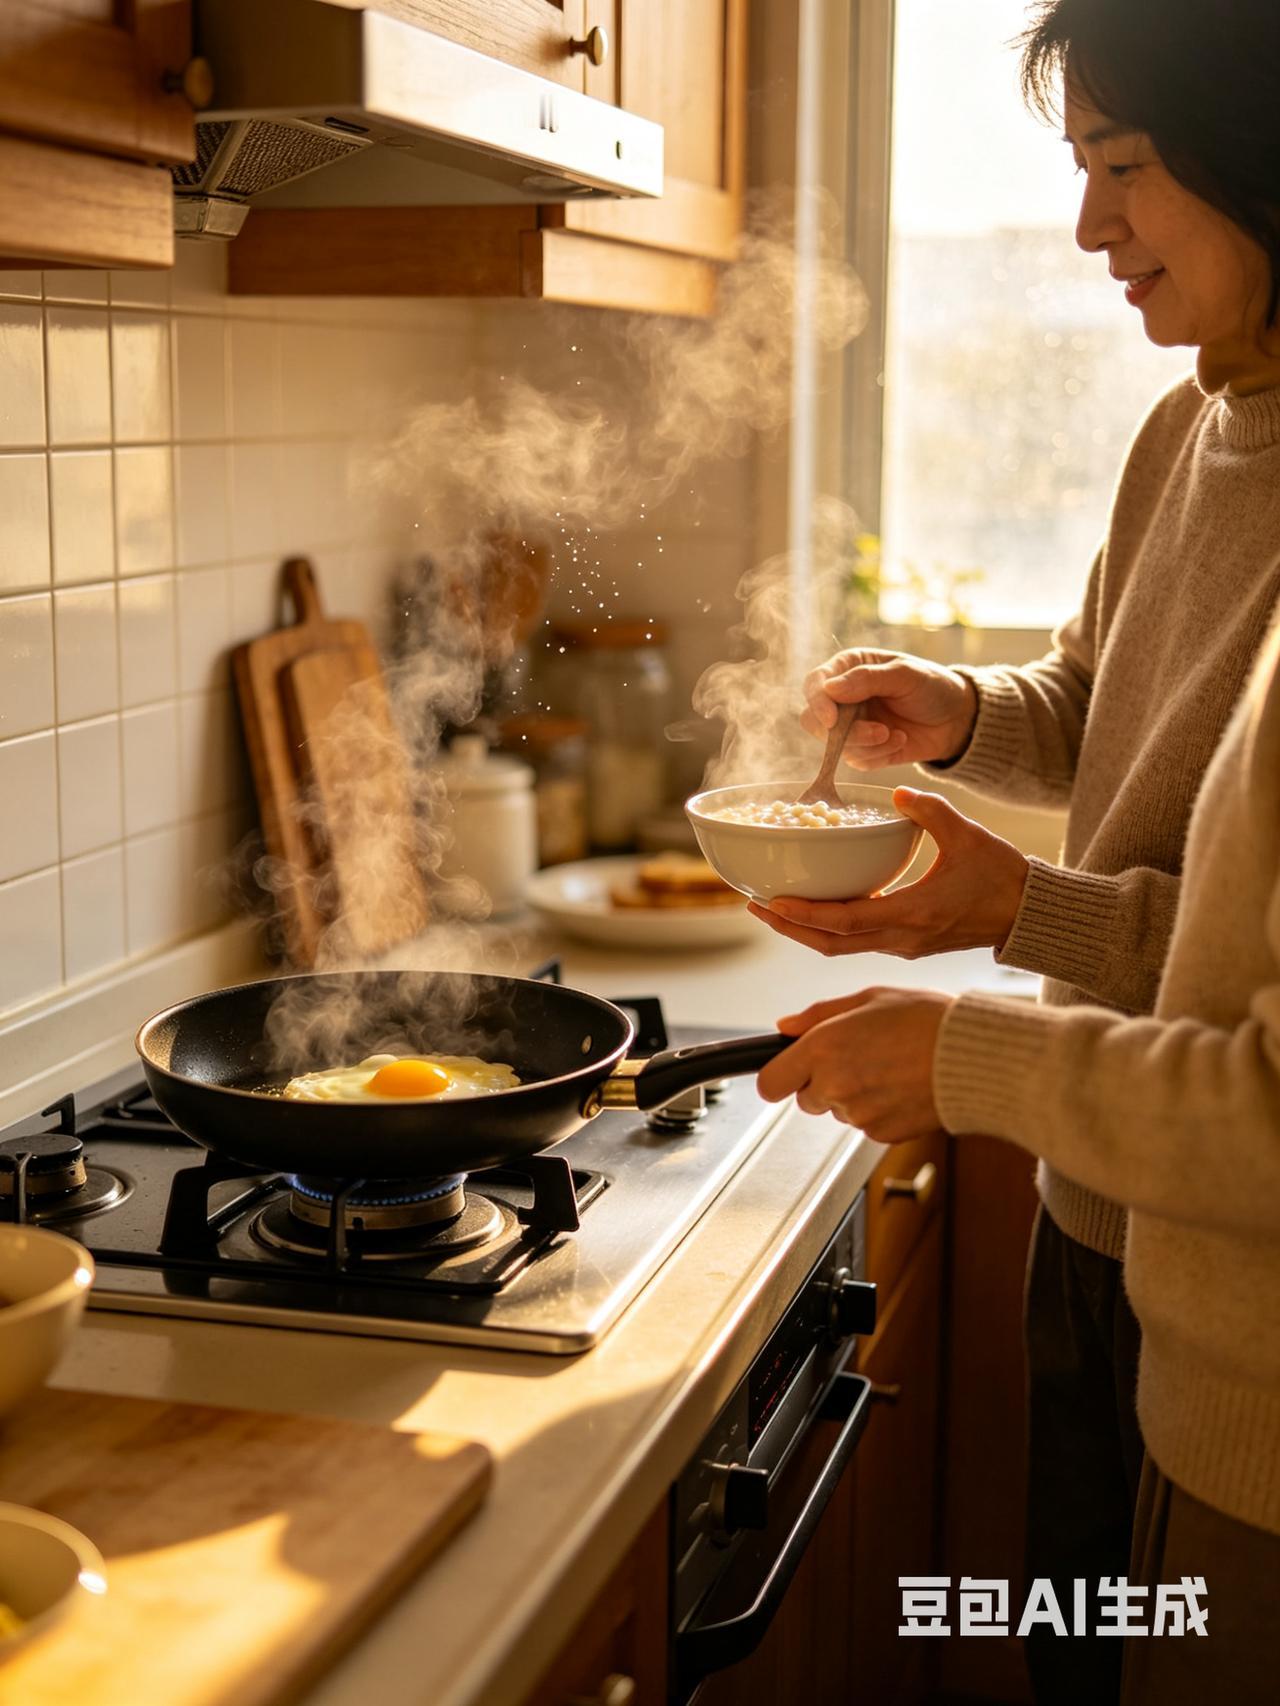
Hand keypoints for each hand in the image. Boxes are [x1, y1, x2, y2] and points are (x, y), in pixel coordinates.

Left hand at [748, 787, 1028, 957]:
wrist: (1031, 915)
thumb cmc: (1003, 878)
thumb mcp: (968, 836)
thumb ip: (930, 811)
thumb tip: (899, 792)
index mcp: (914, 914)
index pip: (846, 922)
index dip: (805, 914)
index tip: (772, 903)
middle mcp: (903, 938)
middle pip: (831, 943)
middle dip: (789, 928)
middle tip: (756, 906)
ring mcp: (904, 945)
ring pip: (841, 947)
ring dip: (805, 930)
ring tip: (774, 908)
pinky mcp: (908, 943)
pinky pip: (858, 941)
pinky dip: (830, 928)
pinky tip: (815, 907)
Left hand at [756, 987, 952, 1143]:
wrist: (975, 1058)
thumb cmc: (928, 1020)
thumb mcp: (870, 998)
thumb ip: (819, 1015)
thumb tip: (785, 1028)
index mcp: (823, 1047)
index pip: (770, 1082)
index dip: (778, 1077)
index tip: (788, 1072)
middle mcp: (834, 1084)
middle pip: (805, 1099)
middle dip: (822, 1083)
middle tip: (858, 1059)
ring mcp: (858, 1114)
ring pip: (839, 1110)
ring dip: (853, 1095)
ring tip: (890, 1068)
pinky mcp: (881, 1134)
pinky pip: (867, 1125)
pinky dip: (879, 1110)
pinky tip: (902, 1087)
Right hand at [802, 647, 977, 769]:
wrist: (957, 719)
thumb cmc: (932, 686)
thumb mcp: (904, 674)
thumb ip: (866, 679)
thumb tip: (830, 689)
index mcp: (849, 669)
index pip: (816, 684)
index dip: (818, 702)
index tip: (831, 720)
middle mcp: (844, 698)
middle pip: (813, 719)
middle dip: (839, 732)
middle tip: (874, 733)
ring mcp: (852, 726)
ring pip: (834, 745)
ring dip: (866, 744)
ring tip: (896, 734)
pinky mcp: (863, 751)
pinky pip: (857, 760)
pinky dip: (879, 754)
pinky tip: (900, 740)